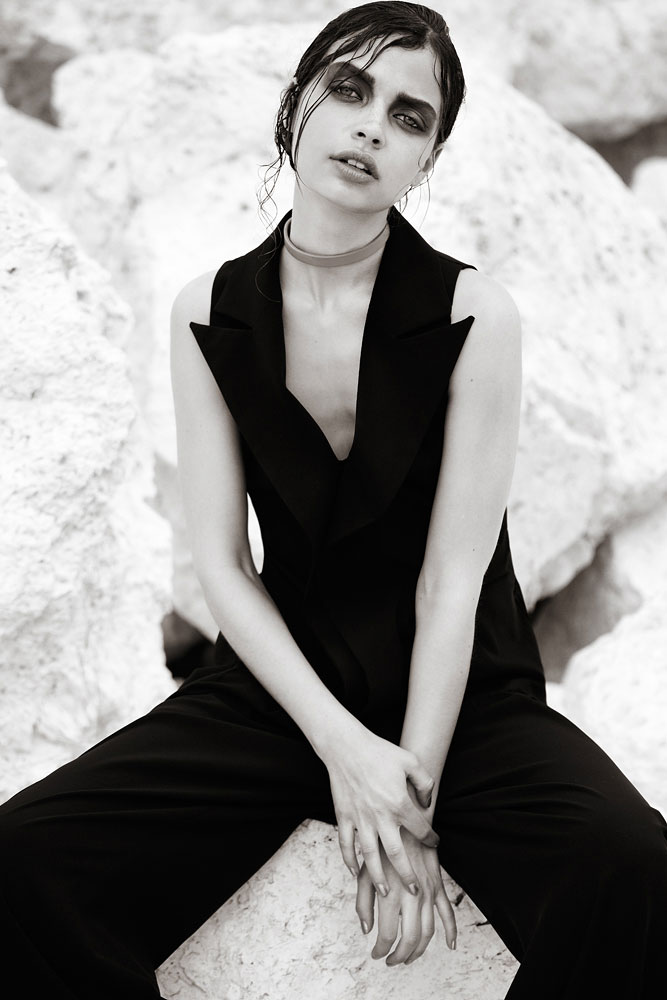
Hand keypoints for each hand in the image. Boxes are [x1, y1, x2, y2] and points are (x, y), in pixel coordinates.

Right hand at [322, 723, 438, 895]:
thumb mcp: (411, 761)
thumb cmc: (380, 752)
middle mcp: (380, 816)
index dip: (430, 838)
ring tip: (384, 892)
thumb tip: (427, 803)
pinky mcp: (343, 816)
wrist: (346, 746)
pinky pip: (346, 844)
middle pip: (396, 854)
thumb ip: (425, 783)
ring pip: (370, 856)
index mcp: (399, 804)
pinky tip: (355, 871)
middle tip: (414, 890)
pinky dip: (350, 860)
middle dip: (407, 875)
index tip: (434, 843)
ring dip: (378, 876)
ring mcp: (360, 819)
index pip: (420, 829)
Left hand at [356, 828, 456, 964]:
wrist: (404, 823)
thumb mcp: (364, 874)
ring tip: (409, 957)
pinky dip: (451, 931)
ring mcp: (428, 892)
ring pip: (429, 931)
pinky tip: (450, 945)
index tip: (376, 953)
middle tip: (391, 961)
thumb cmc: (380, 847)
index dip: (381, 950)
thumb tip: (366, 931)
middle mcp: (412, 896)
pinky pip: (448, 912)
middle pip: (411, 939)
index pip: (388, 935)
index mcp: (391, 895)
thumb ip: (364, 904)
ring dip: (420, 950)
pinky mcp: (438, 885)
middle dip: (400, 956)